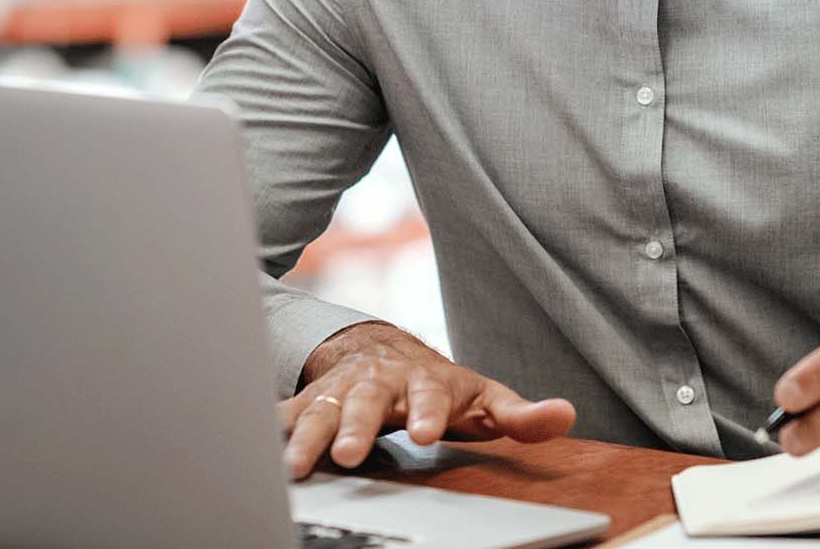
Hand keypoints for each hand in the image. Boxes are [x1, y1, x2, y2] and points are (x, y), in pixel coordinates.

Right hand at [279, 321, 576, 479]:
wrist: (382, 353)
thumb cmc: (439, 386)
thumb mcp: (483, 399)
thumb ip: (520, 414)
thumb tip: (565, 416)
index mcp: (424, 381)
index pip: (428, 394)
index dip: (426, 411)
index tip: (423, 433)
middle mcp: (377, 382)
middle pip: (364, 401)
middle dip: (354, 426)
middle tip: (346, 455)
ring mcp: (340, 390)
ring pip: (319, 409)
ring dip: (305, 435)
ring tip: (294, 466)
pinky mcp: (309, 401)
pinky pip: (285, 413)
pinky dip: (270, 428)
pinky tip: (255, 448)